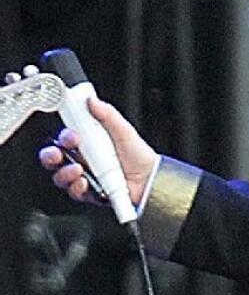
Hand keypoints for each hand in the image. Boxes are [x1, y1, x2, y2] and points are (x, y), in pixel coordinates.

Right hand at [38, 97, 158, 205]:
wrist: (152, 179)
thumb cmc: (139, 156)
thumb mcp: (124, 131)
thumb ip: (108, 115)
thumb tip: (93, 101)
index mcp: (88, 144)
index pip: (65, 139)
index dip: (64, 137)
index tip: (72, 136)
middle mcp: (83, 161)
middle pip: (55, 159)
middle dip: (50, 156)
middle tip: (57, 154)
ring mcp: (86, 177)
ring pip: (61, 177)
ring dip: (64, 173)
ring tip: (78, 169)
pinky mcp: (91, 194)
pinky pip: (76, 192)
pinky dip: (77, 188)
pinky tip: (85, 183)